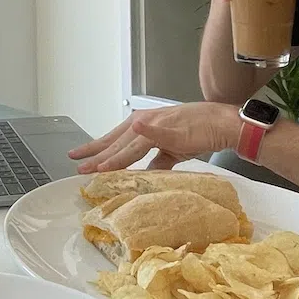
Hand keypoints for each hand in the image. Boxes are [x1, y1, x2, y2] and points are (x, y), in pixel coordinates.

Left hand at [68, 102, 242, 173]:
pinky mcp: (173, 130)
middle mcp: (145, 121)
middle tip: (77, 166)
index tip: (78, 157)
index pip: (113, 139)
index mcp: (142, 125)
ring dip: (113, 155)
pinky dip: (146, 131)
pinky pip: (157, 133)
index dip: (95, 149)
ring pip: (131, 143)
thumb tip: (144, 176)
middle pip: (116, 142)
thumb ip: (156, 162)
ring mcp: (158, 124)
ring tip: (97, 166)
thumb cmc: (197, 133)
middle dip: (96, 155)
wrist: (220, 124)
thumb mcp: (170, 150)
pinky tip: (136, 128)